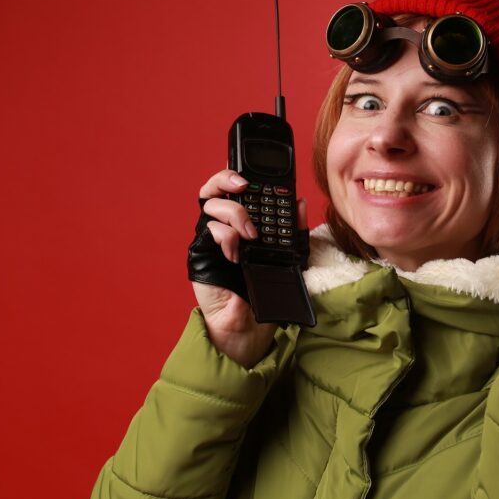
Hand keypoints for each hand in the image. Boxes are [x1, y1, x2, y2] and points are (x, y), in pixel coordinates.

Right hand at [188, 170, 307, 367]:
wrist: (250, 324)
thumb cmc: (266, 289)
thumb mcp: (290, 256)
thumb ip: (295, 230)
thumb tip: (299, 203)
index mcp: (242, 221)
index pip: (235, 189)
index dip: (239, 175)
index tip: (255, 176)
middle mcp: (223, 225)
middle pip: (214, 188)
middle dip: (226, 179)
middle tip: (243, 186)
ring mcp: (210, 239)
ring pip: (210, 206)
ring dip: (233, 213)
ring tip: (250, 234)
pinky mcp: (200, 254)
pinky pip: (207, 232)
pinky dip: (224, 237)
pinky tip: (236, 253)